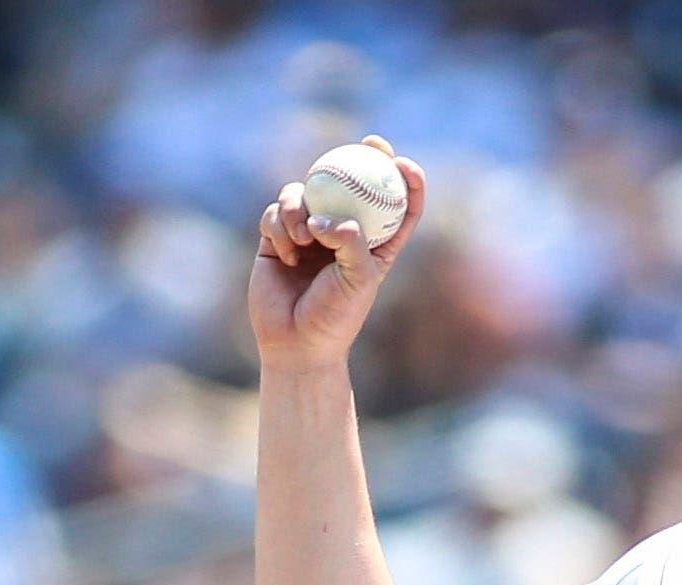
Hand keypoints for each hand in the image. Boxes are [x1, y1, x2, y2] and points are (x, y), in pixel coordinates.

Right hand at [251, 139, 424, 371]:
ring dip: (301, 205)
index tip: (402, 162)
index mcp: (373, 246)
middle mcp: (341, 233)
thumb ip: (351, 244)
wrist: (295, 344)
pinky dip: (280, 225)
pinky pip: (276, 212)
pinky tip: (287, 250)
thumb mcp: (358, 281)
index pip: (396, 207)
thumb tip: (329, 217)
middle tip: (366, 144)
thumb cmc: (335, 318)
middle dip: (360, 156)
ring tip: (305, 236)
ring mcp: (308, 232)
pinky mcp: (277, 238)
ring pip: (305, 193)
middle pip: (351, 184)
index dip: (405, 181)